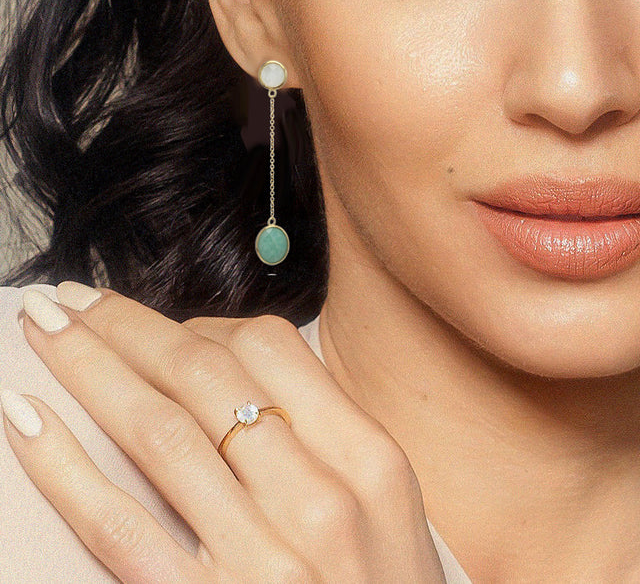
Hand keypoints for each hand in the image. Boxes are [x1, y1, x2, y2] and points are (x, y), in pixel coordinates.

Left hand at [3, 284, 447, 583]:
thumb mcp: (389, 513)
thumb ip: (328, 441)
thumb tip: (240, 378)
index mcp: (370, 459)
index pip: (272, 349)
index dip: (199, 323)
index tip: (156, 326)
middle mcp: (320, 497)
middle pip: (205, 375)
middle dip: (126, 326)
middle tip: (70, 297)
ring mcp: (262, 559)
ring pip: (158, 430)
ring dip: (87, 367)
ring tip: (43, 330)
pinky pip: (118, 527)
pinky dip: (64, 468)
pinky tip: (28, 422)